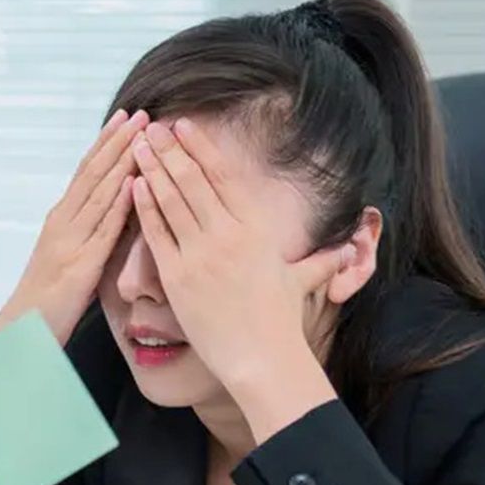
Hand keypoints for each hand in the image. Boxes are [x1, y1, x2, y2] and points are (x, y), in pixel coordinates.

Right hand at [0, 108, 148, 344]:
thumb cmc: (49, 298)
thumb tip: (113, 209)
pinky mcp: (80, 265)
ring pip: (100, 194)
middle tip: (140, 113)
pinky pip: (104, 230)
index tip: (125, 118)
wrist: (24, 329)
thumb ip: (87, 230)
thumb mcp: (68, 254)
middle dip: (117, 142)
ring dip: (121, 163)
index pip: (86, 172)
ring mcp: (70, 241)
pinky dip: (119, 205)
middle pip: (93, 174)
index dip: (106, 143)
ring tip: (141, 137)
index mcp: (61, 218)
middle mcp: (63, 222)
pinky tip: (135, 186)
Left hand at [130, 118, 351, 439]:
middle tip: (149, 126)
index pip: (222, 177)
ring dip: (152, 168)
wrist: (263, 358)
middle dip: (169, 149)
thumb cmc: (281, 321)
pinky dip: (144, 206)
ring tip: (137, 146)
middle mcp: (228, 235)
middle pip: (192, 181)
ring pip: (171, 200)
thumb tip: (351, 249)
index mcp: (255, 228)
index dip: (201, 148)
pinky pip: (156, 233)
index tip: (183, 126)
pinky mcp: (178, 277)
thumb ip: (322, 259)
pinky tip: (134, 184)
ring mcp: (201, 255)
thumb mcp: (304, 280)